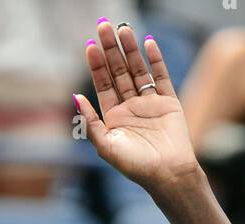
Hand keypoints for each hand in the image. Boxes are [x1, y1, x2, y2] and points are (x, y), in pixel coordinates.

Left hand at [76, 22, 200, 192]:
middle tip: (104, 27)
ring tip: (124, 29)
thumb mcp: (107, 147)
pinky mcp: (168, 102)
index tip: (91, 46)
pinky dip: (155, 60)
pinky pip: (160, 76)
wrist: (168, 175)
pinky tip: (148, 43)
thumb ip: (91, 123)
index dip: (96, 65)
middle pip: (118, 72)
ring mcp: (149, 103)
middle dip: (111, 50)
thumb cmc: (136, 166)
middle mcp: (130, 107)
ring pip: (138, 70)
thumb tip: (75, 97)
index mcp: (114, 118)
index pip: (103, 85)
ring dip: (130, 50)